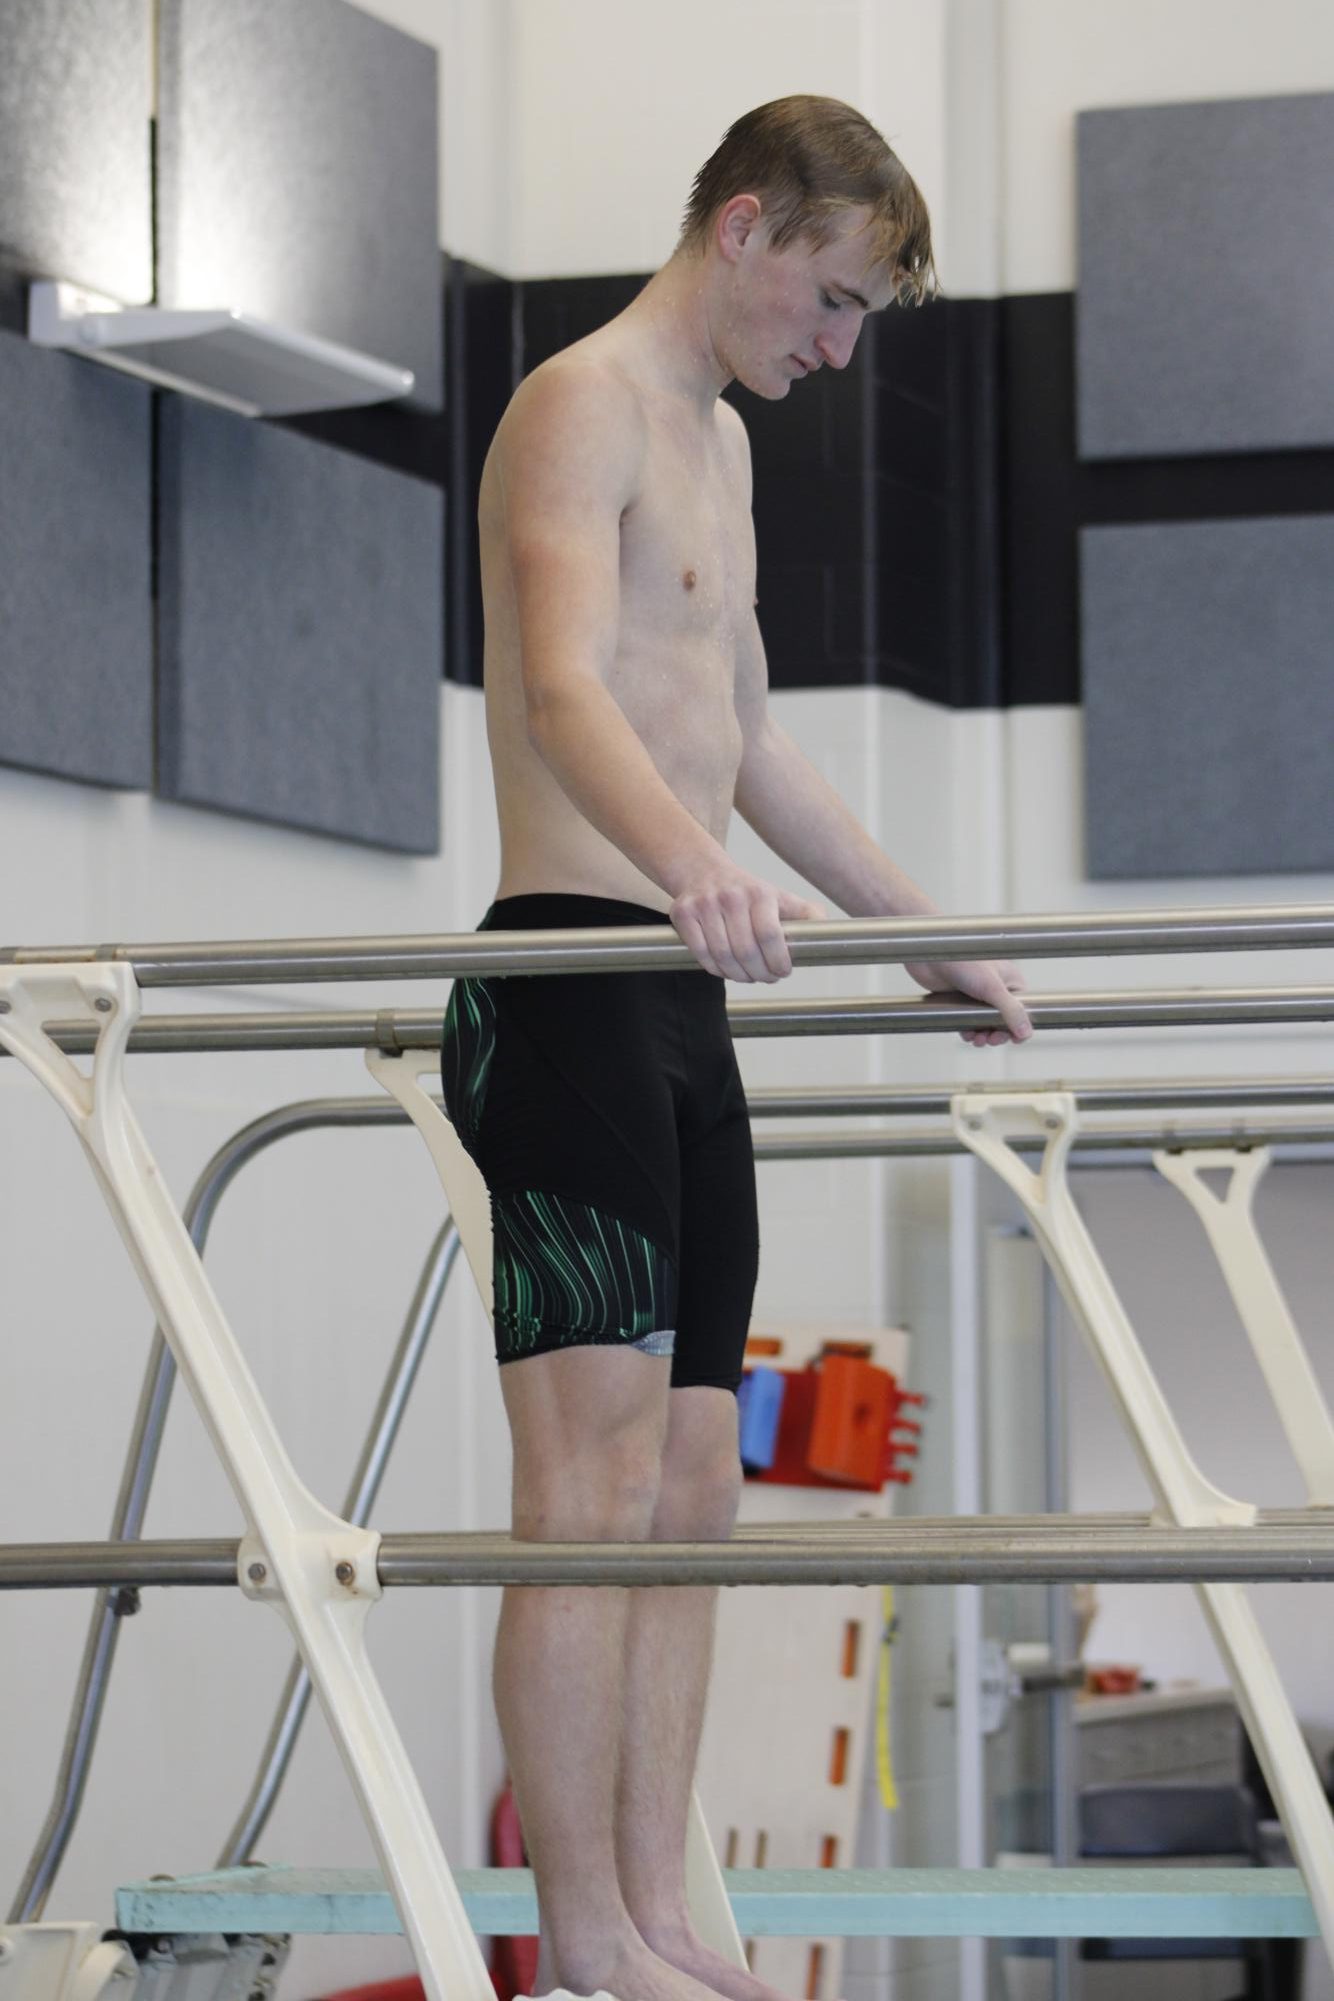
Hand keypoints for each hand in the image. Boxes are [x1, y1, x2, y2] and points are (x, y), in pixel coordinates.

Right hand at [671, 867, 825, 981]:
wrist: (703, 872)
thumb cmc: (748, 893)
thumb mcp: (780, 897)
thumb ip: (808, 915)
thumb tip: (828, 932)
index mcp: (759, 893)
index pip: (770, 935)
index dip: (778, 961)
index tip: (783, 972)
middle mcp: (730, 896)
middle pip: (746, 951)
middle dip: (759, 974)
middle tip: (766, 978)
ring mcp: (704, 904)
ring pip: (722, 956)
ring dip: (737, 976)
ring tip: (748, 976)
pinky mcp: (682, 913)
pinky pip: (700, 954)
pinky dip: (715, 969)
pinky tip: (726, 970)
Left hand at [904, 956, 1032, 1045]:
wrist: (931, 957)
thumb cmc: (963, 962)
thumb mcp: (992, 988)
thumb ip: (1011, 1011)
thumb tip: (1026, 1033)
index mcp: (1011, 981)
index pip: (1023, 1010)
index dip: (1019, 1027)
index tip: (1012, 1039)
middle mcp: (997, 989)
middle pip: (1005, 1021)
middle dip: (998, 1034)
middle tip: (991, 1040)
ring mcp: (978, 996)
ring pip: (986, 1023)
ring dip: (984, 1035)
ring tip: (978, 1039)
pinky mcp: (961, 1002)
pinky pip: (970, 1022)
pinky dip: (970, 1031)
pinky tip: (967, 1034)